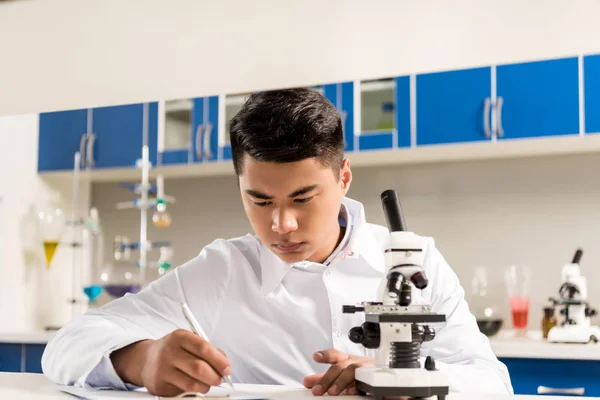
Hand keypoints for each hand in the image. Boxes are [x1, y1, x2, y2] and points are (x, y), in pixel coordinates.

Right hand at [111, 329, 231, 396]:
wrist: (145, 360)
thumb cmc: (173, 350)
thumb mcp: (188, 341)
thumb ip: (207, 349)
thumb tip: (224, 363)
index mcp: (179, 337)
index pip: (203, 348)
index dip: (219, 360)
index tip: (227, 368)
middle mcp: (169, 352)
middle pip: (198, 367)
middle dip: (214, 376)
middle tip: (220, 379)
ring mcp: (163, 370)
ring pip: (192, 383)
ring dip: (205, 386)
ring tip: (208, 384)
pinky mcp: (159, 385)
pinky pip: (182, 391)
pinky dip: (192, 391)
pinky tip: (193, 385)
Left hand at [303, 349, 373, 395]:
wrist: (385, 376)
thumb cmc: (362, 373)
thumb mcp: (342, 375)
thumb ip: (325, 378)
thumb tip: (308, 382)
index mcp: (347, 360)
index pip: (335, 355)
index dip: (326, 355)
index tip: (316, 356)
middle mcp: (356, 362)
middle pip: (340, 366)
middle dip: (327, 378)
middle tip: (317, 390)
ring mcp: (366, 369)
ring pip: (352, 370)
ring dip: (341, 381)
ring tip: (331, 392)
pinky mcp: (374, 379)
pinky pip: (366, 381)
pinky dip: (358, 386)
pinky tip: (351, 392)